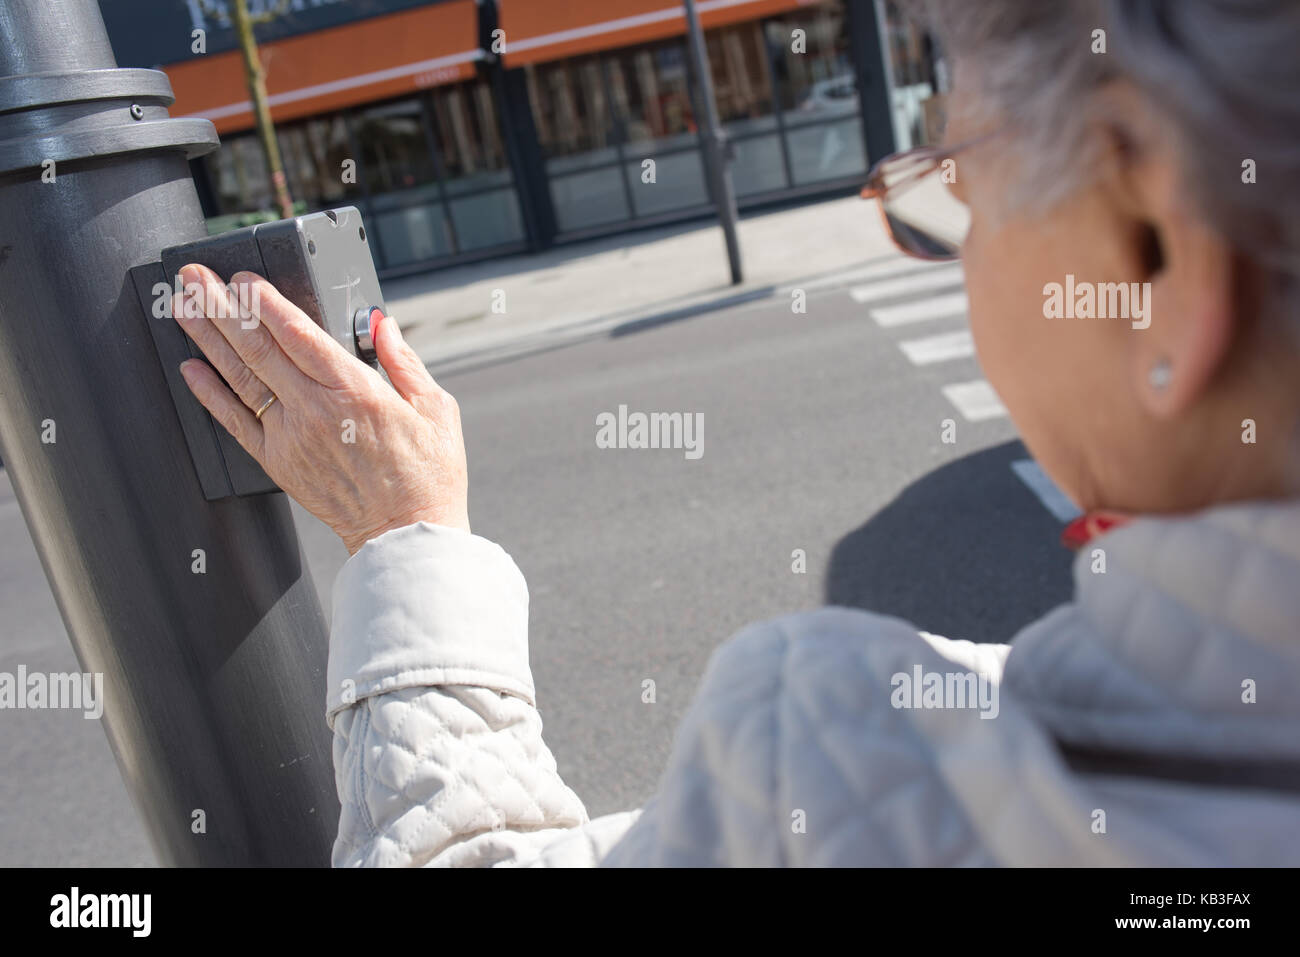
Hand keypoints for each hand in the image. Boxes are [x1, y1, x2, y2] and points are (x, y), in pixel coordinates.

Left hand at [172, 264, 468, 554]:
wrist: (404, 533)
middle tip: (195, 278)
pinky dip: (209, 393)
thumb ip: (403, 361)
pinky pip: (234, 422)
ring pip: (239, 377)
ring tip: (184, 307)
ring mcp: (290, 437)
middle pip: (257, 347)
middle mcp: (314, 410)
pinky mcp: (278, 462)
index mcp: (354, 390)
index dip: (264, 302)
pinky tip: (191, 368)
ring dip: (207, 338)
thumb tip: (381, 325)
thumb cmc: (427, 475)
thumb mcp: (435, 409)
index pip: (297, 333)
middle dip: (222, 306)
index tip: (243, 278)